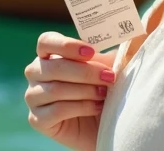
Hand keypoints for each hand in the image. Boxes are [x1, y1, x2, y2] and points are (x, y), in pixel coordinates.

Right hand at [24, 31, 116, 150]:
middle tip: (110, 77)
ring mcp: (33, 96)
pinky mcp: (37, 120)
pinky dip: (81, 107)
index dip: (67, 45)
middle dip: (85, 72)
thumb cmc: (104, 90)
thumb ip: (109, 53)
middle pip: (54, 66)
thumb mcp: (108, 67)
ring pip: (55, 89)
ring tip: (104, 94)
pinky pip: (57, 110)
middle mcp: (36, 73)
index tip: (90, 52)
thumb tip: (130, 37)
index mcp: (48, 54)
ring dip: (85, 91)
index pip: (46, 41)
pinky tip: (96, 107)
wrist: (104, 126)